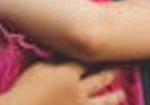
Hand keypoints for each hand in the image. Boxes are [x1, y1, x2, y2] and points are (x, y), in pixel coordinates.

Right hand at [0, 62, 122, 104]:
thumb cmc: (25, 88)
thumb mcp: (38, 67)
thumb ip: (53, 59)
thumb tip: (64, 50)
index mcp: (69, 73)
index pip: (89, 61)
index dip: (100, 56)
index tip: (110, 50)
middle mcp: (79, 90)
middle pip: (102, 79)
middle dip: (114, 71)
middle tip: (124, 66)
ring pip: (103, 102)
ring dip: (114, 97)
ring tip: (121, 94)